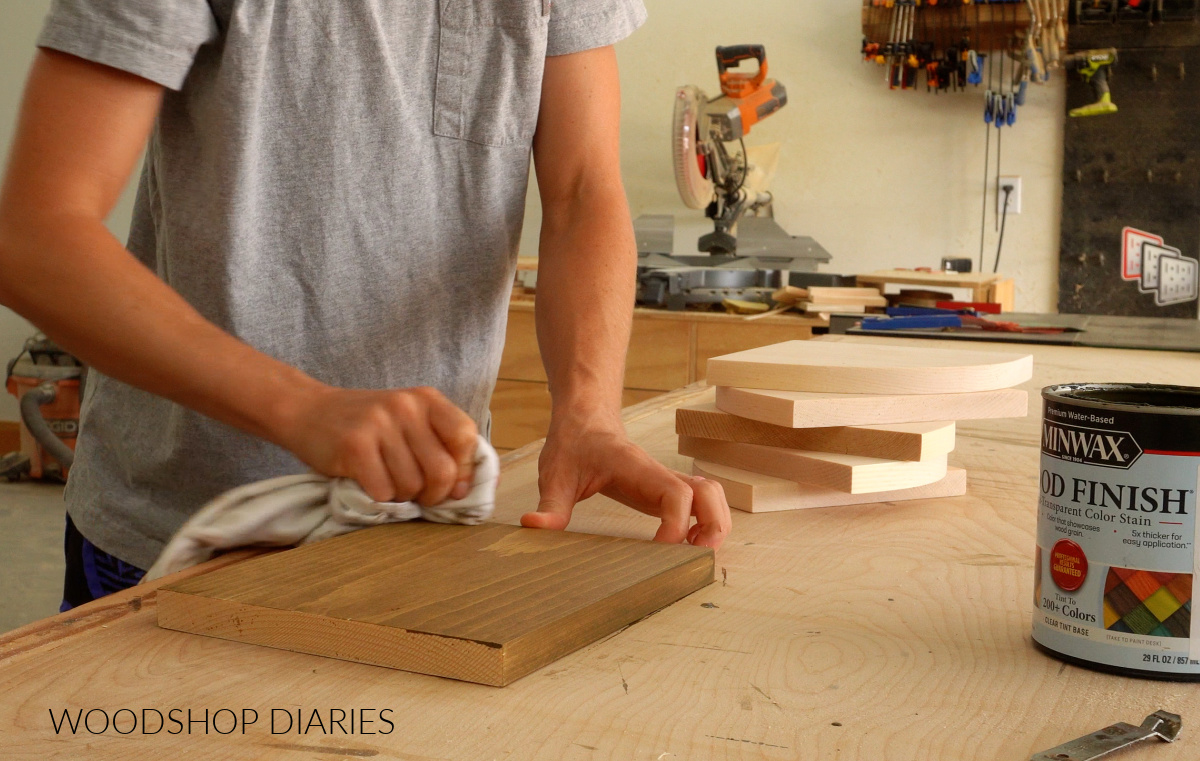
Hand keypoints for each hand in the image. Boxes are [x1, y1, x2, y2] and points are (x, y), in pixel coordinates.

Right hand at [272, 385, 477, 505]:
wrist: (306, 410)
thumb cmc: (365, 424)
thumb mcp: (407, 420)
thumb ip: (438, 444)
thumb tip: (464, 490)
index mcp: (426, 399)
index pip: (465, 436)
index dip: (463, 469)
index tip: (453, 485)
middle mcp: (406, 406)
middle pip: (442, 470)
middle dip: (434, 494)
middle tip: (419, 497)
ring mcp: (379, 424)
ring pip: (411, 485)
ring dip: (402, 497)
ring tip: (388, 484)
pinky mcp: (354, 446)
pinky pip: (383, 491)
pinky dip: (379, 499)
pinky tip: (368, 483)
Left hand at [522, 418, 730, 548]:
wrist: (584, 420)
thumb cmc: (573, 446)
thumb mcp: (555, 476)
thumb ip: (549, 505)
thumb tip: (533, 526)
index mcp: (637, 469)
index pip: (675, 495)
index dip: (676, 526)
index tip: (660, 551)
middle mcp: (659, 474)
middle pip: (709, 493)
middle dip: (712, 527)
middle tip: (694, 558)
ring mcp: (667, 480)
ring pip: (714, 495)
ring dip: (715, 524)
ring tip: (694, 553)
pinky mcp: (667, 489)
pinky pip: (702, 502)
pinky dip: (707, 522)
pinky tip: (686, 544)